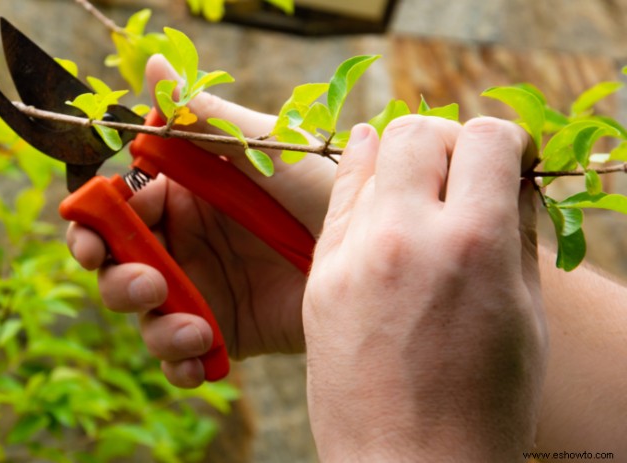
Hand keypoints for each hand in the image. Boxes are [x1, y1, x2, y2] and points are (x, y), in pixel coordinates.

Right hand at [67, 55, 335, 386]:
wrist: (373, 255)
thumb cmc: (322, 190)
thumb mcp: (264, 150)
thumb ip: (205, 117)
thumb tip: (150, 63)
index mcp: (180, 196)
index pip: (115, 207)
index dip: (97, 218)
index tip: (107, 226)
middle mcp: (181, 243)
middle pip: (114, 264)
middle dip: (115, 277)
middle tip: (148, 284)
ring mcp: (198, 289)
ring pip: (141, 315)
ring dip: (153, 325)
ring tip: (194, 328)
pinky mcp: (220, 331)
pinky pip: (179, 355)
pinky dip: (180, 362)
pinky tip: (201, 357)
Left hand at [304, 116, 546, 460]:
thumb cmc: (485, 402)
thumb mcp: (523, 315)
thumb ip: (513, 233)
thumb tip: (507, 180)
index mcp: (474, 244)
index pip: (488, 138)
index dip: (508, 143)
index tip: (509, 163)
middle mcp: (406, 236)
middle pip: (417, 131)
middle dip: (448, 141)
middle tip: (459, 173)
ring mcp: (353, 255)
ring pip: (370, 156)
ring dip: (402, 160)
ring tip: (418, 188)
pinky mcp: (321, 277)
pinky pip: (339, 201)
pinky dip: (360, 181)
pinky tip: (377, 189)